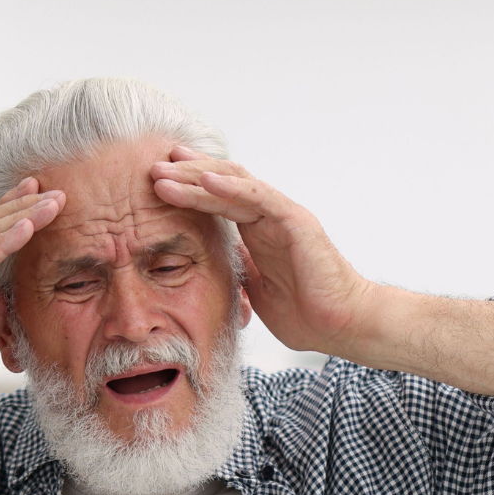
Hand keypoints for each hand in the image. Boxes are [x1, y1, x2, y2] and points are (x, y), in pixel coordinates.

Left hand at [150, 148, 375, 356]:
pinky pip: (258, 198)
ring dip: (197, 177)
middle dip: (185, 176)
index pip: (217, 201)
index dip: (188, 189)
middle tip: (151, 169)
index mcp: (258, 233)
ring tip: (165, 172)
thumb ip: (238, 272)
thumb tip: (212, 264)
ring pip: (234, 184)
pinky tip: (204, 180)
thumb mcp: (255, 293)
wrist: (342, 326)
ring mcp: (281, 216)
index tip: (158, 183)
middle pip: (221, 184)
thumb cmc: (307, 314)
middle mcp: (268, 218)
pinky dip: (231, 188)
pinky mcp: (295, 221)